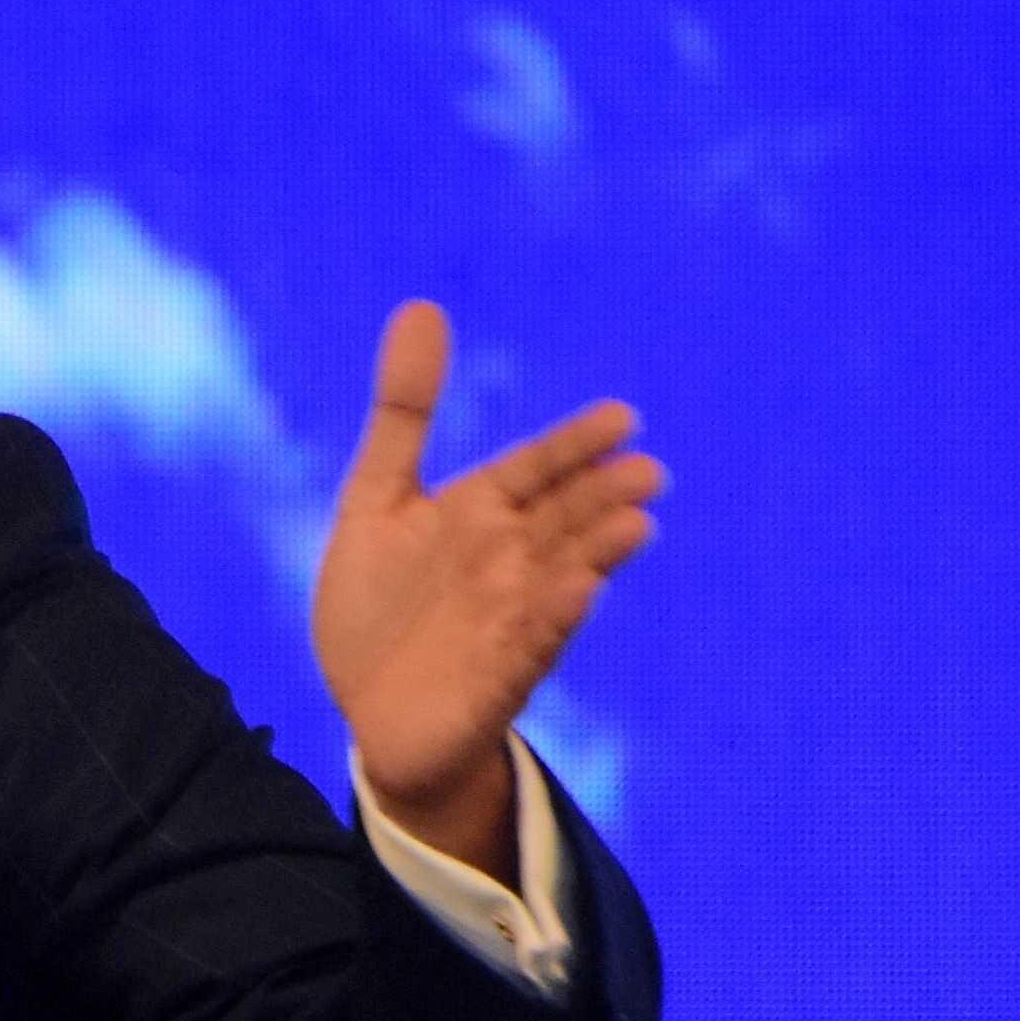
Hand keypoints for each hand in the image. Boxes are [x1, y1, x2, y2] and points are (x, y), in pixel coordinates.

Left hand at [311, 301, 664, 875]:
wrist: (373, 714)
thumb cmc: (380, 606)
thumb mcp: (376, 498)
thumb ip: (404, 411)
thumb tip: (422, 305)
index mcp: (479, 515)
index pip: (534, 470)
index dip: (574, 446)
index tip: (621, 417)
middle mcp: (506, 562)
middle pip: (561, 520)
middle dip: (601, 498)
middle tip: (646, 470)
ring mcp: (507, 620)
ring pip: (560, 578)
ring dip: (595, 554)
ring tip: (634, 526)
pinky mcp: (496, 677)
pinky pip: (530, 644)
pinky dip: (553, 619)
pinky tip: (579, 593)